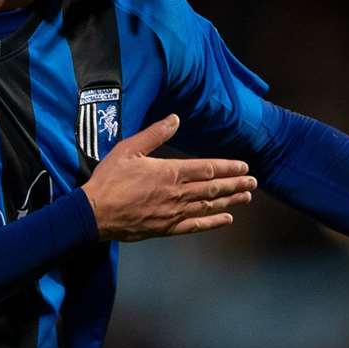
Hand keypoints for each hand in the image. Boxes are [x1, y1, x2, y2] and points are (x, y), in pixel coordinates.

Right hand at [80, 114, 255, 240]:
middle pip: (214, 188)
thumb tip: (175, 119)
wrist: (94, 213)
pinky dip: (213, 223)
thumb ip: (155, 134)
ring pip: (209, 206)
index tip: (244, 167)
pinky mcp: (166, 228)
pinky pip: (196, 226)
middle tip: (253, 183)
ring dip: (230, 201)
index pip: (207, 168)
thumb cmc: (109, 179)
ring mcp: (173, 213)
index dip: (228, 168)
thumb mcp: (129, 149)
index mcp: (170, 172)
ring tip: (246, 198)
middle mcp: (177, 193)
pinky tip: (226, 220)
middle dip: (235, 184)